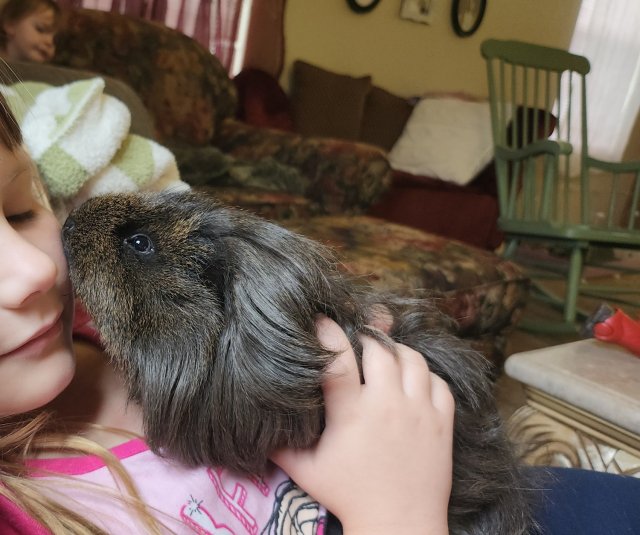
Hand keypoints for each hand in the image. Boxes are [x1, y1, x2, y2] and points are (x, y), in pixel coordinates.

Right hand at [270, 317, 453, 534]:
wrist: (399, 524)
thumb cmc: (349, 496)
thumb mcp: (306, 471)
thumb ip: (280, 445)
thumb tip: (257, 426)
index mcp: (352, 413)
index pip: (338, 359)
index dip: (328, 332)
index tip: (322, 319)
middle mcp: (387, 405)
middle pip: (379, 349)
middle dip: (366, 338)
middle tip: (358, 340)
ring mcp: (419, 412)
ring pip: (413, 359)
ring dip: (397, 352)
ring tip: (385, 356)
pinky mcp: (442, 423)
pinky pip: (439, 382)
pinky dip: (426, 375)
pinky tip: (413, 381)